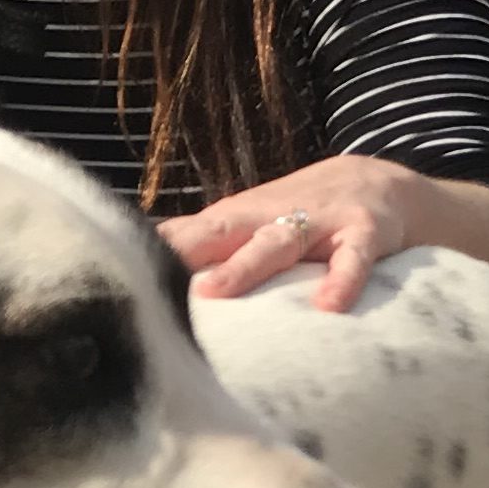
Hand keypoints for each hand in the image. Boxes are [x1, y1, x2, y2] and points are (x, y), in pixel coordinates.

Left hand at [161, 153, 421, 313]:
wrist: (381, 181)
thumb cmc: (301, 212)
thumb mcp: (249, 222)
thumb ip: (201, 242)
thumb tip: (139, 259)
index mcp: (238, 219)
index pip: (185, 233)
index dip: (149, 250)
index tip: (107, 271)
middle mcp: (271, 217)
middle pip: (219, 233)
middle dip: (181, 253)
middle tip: (145, 281)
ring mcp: (318, 223)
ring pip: (275, 244)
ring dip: (244, 267)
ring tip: (213, 292)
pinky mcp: (363, 234)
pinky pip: (352, 260)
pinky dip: (341, 280)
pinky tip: (329, 306)